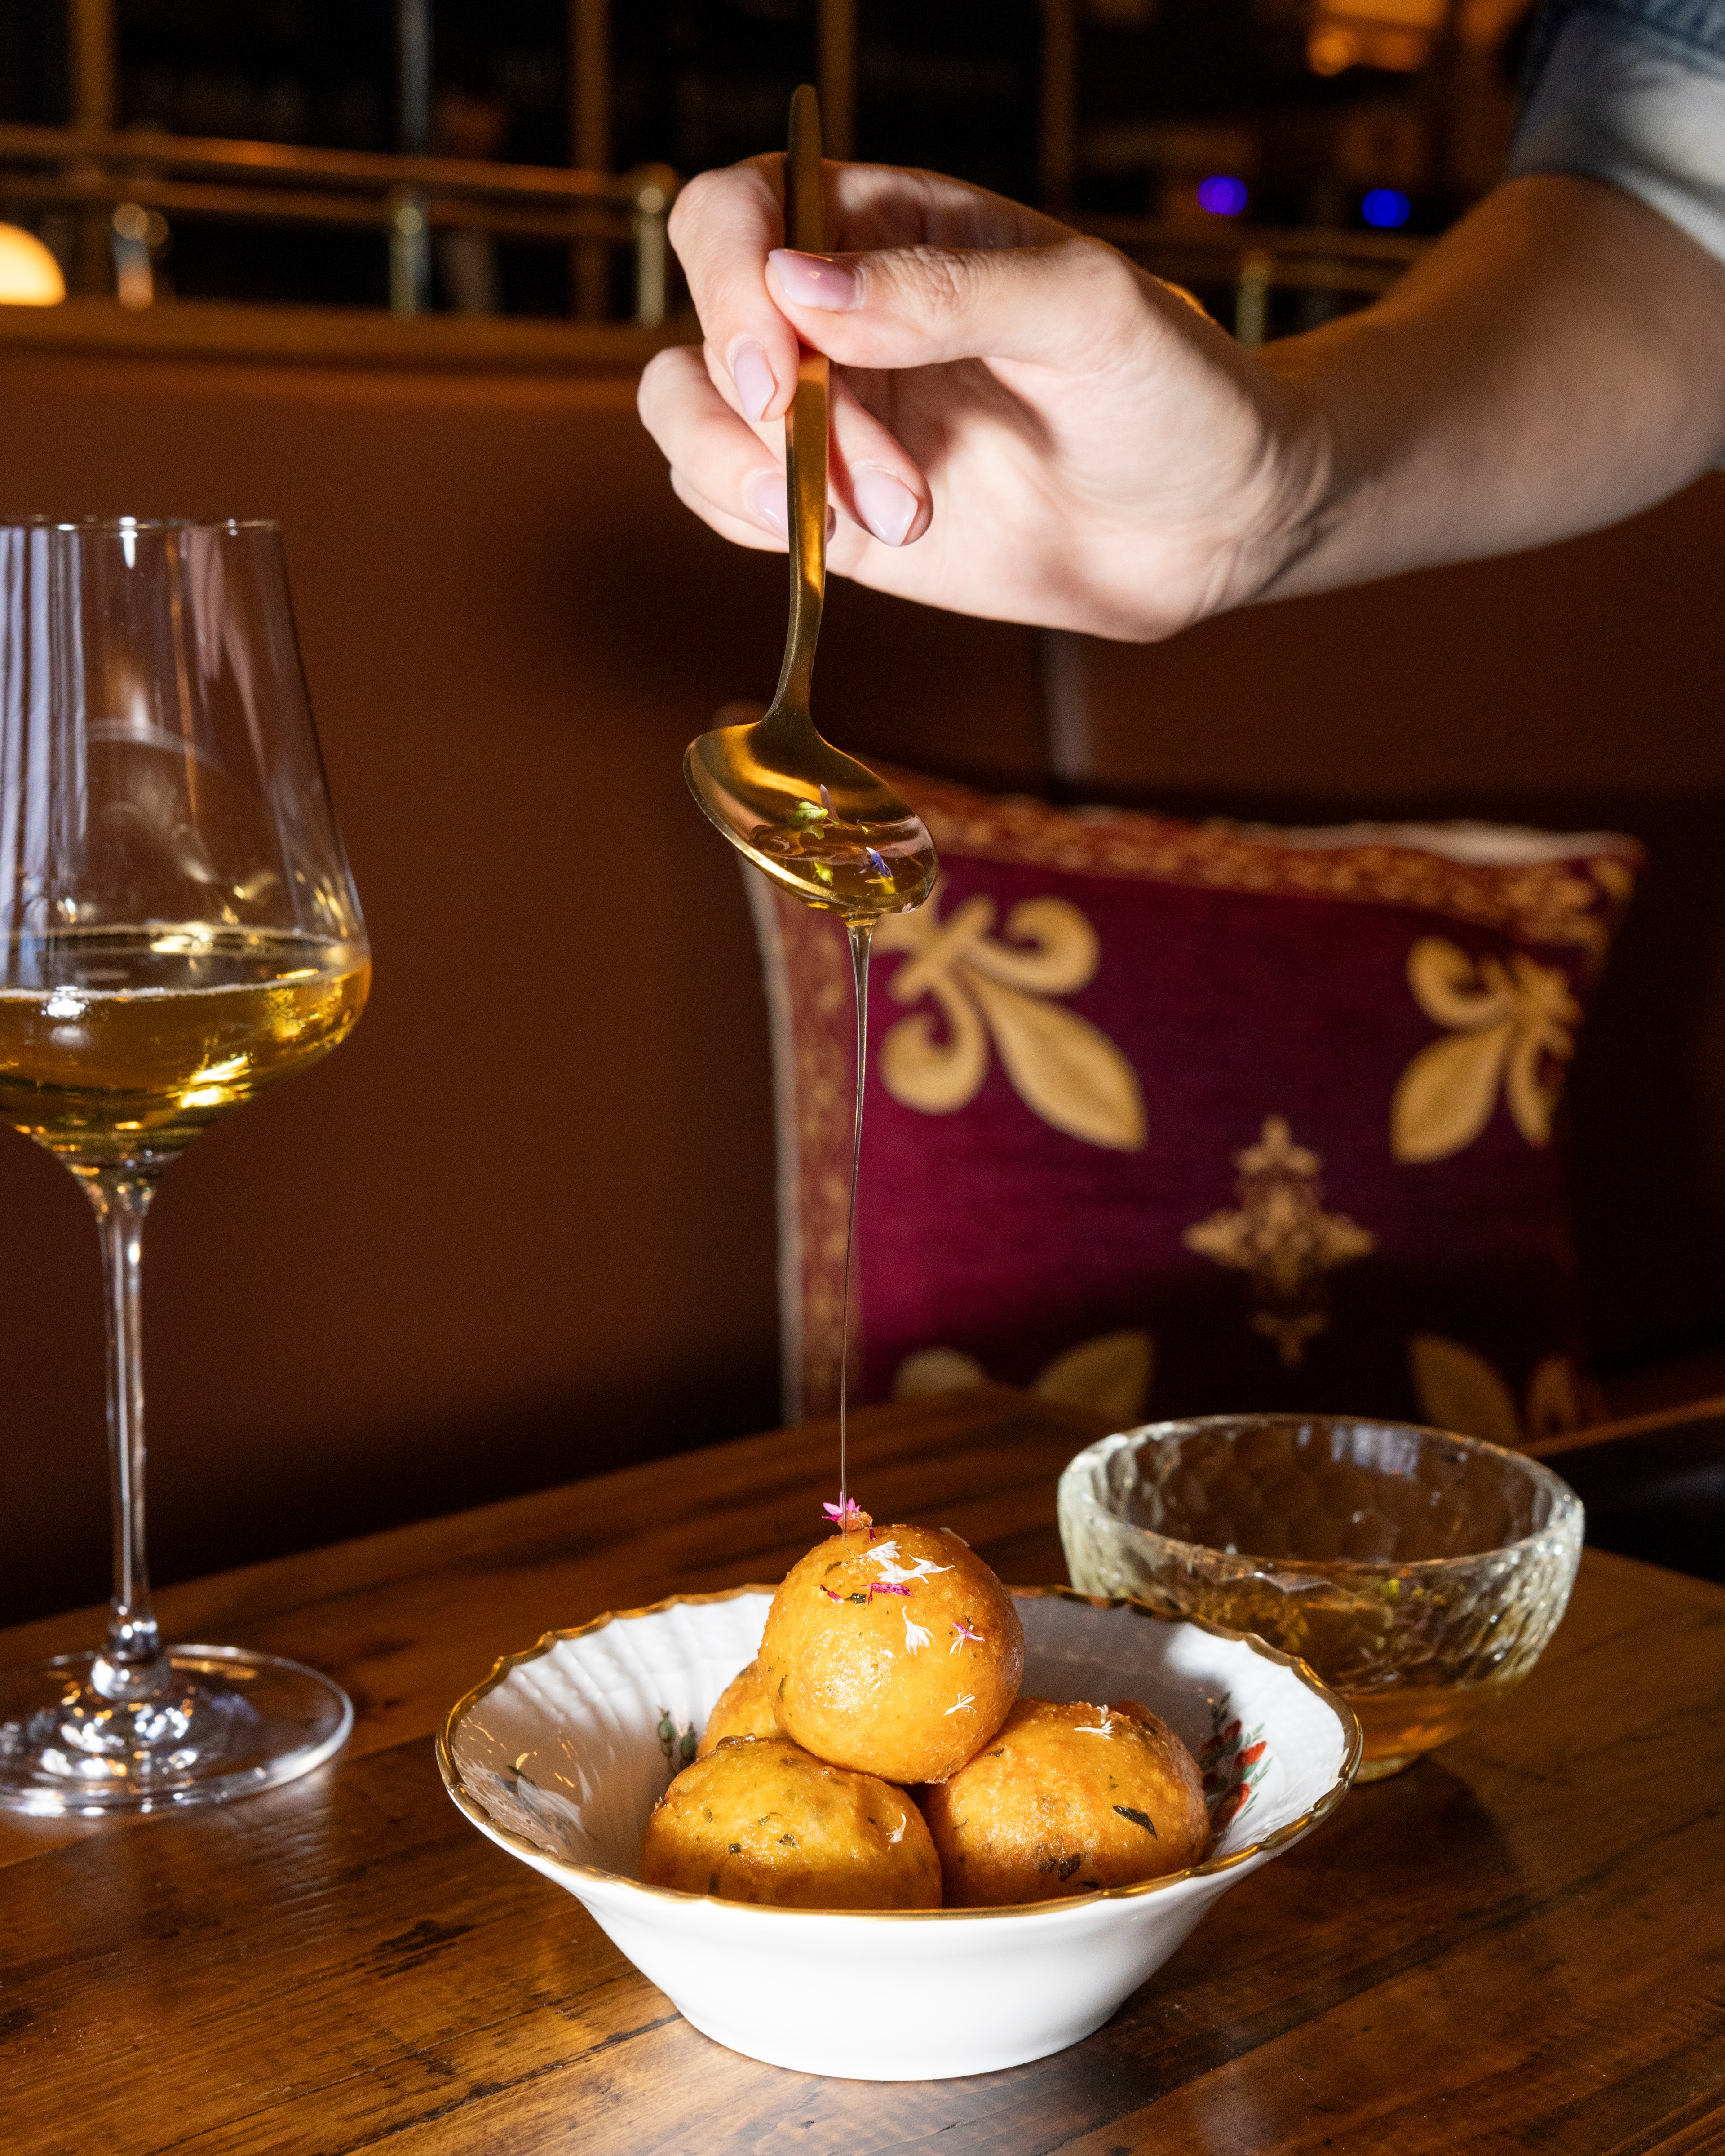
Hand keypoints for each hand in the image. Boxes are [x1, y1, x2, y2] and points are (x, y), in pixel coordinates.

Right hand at [637, 157, 1327, 641]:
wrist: (1219, 520)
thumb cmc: (1172, 389)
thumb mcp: (1082, 309)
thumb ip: (941, 290)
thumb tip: (795, 284)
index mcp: (891, 226)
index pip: (741, 213)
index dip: (729, 280)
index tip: (778, 367)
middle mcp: (841, 316)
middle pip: (699, 322)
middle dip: (751, 406)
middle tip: (848, 475)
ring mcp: (833, 417)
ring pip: (691, 420)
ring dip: (754, 476)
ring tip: (897, 515)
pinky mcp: (836, 512)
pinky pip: (728, 505)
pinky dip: (755, 523)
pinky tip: (858, 535)